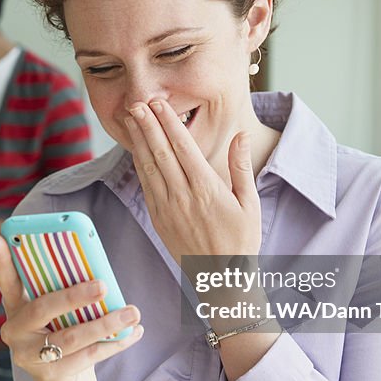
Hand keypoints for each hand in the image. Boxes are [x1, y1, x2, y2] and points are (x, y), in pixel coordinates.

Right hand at [0, 235, 143, 380]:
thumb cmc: (64, 338)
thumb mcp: (58, 315)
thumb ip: (65, 295)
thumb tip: (98, 272)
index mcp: (16, 310)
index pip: (6, 282)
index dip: (1, 261)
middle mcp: (15, 333)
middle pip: (42, 308)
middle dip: (75, 295)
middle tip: (103, 285)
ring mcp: (30, 357)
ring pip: (71, 337)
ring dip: (105, 323)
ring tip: (131, 312)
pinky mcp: (51, 377)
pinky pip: (88, 357)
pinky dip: (115, 343)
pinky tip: (133, 332)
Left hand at [124, 100, 261, 263]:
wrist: (221, 278)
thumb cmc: (241, 241)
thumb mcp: (250, 204)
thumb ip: (240, 167)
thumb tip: (241, 134)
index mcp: (206, 189)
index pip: (183, 147)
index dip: (169, 122)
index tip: (160, 103)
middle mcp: (182, 196)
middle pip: (160, 152)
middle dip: (147, 124)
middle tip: (136, 101)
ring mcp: (167, 208)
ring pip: (149, 166)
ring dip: (138, 140)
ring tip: (131, 118)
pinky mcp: (158, 218)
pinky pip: (145, 185)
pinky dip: (139, 163)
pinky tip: (135, 148)